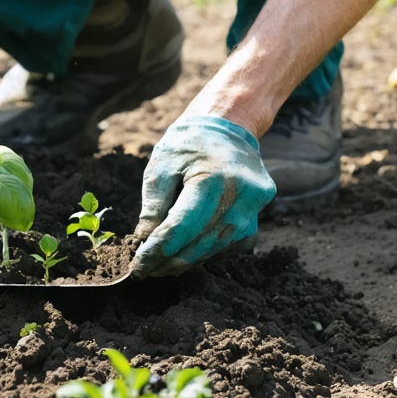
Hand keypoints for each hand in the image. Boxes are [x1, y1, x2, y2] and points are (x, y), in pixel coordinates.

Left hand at [131, 116, 275, 277]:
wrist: (226, 126)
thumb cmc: (188, 145)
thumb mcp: (161, 166)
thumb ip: (153, 205)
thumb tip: (145, 243)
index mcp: (212, 177)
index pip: (181, 226)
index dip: (157, 251)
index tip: (137, 267)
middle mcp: (240, 193)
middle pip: (201, 242)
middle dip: (170, 262)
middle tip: (146, 271)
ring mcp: (254, 205)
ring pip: (218, 248)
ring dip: (189, 261)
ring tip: (163, 265)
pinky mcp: (259, 213)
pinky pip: (234, 244)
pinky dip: (211, 252)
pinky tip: (191, 250)